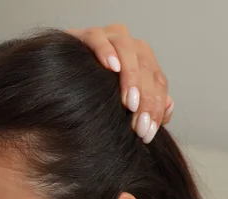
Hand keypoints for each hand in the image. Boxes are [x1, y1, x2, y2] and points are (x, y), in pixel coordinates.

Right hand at [68, 24, 172, 143]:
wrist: (58, 75)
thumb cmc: (91, 91)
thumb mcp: (120, 102)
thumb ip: (146, 104)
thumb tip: (169, 108)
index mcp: (144, 61)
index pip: (158, 82)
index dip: (155, 108)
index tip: (147, 134)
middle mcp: (131, 46)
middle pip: (146, 69)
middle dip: (145, 101)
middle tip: (138, 126)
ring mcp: (109, 37)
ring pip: (128, 51)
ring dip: (131, 78)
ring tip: (129, 103)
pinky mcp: (86, 35)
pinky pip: (98, 38)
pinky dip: (106, 51)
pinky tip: (111, 67)